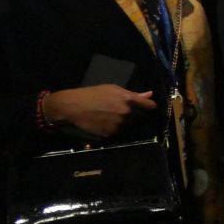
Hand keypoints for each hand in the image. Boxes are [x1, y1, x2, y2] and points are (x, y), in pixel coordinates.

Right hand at [41, 84, 156, 138]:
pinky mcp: (111, 134)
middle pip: (141, 117)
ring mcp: (119, 125)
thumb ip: (133, 94)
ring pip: (130, 125)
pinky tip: (106, 122)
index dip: (150, 106)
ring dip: (127, 122)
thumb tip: (150, 95)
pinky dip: (116, 128)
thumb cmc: (93, 94)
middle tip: (124, 110)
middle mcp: (127, 114)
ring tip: (113, 115)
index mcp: (129, 100)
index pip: (150, 106)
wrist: (73, 107)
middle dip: (137, 114)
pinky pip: (120, 132)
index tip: (148, 106)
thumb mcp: (113, 89)